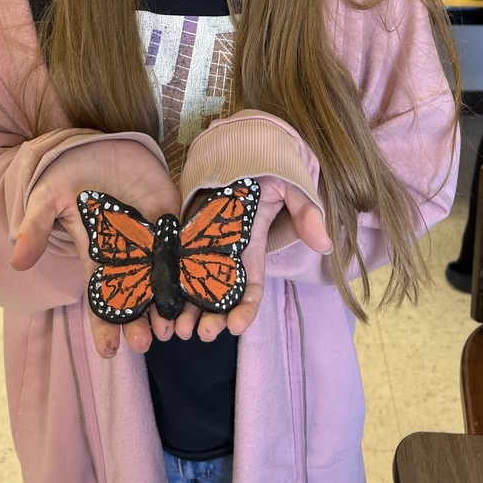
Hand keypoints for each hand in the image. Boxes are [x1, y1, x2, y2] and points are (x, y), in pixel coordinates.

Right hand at [10, 137, 179, 358]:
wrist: (103, 144)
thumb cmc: (73, 172)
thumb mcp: (49, 196)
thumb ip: (37, 226)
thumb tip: (17, 261)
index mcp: (97, 256)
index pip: (101, 298)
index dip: (104, 325)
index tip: (109, 351)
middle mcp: (127, 255)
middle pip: (135, 297)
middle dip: (139, 322)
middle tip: (144, 343)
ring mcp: (152, 239)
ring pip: (163, 280)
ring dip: (168, 306)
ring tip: (171, 327)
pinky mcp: (173, 219)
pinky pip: (185, 248)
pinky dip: (192, 269)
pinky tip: (197, 291)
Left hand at [173, 175, 332, 341]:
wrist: (238, 147)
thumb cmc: (266, 169)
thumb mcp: (291, 188)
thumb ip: (306, 213)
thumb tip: (324, 243)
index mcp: (251, 250)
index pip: (250, 289)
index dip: (245, 311)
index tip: (234, 328)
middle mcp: (226, 253)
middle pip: (219, 296)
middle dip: (211, 319)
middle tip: (198, 334)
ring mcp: (202, 243)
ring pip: (193, 285)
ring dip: (186, 309)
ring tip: (175, 328)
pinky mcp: (182, 231)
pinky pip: (173, 261)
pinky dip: (167, 283)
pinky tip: (157, 300)